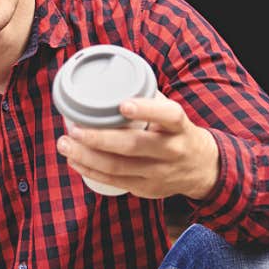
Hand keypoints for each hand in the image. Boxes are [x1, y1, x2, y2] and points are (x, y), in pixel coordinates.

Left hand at [55, 95, 218, 199]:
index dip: (146, 109)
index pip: (168, 116)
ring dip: (86, 156)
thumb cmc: (178, 133)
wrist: (203, 169)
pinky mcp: (147, 189)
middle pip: (133, 146)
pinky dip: (91, 171)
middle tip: (73, 128)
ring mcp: (159, 173)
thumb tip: (108, 79)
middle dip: (98, 138)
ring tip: (65, 144)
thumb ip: (147, 98)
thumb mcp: (173, 114)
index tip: (122, 105)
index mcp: (180, 127)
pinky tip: (74, 161)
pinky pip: (114, 181)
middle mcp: (172, 151)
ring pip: (118, 167)